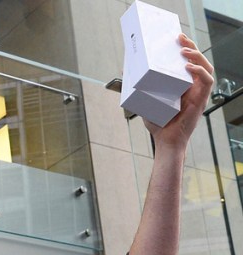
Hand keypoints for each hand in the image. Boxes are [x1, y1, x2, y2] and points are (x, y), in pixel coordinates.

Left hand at [144, 34, 213, 148]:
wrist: (164, 141)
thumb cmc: (157, 122)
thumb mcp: (145, 100)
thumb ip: (138, 87)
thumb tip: (124, 71)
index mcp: (182, 84)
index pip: (188, 61)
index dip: (185, 48)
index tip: (176, 37)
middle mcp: (193, 86)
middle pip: (198, 60)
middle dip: (191, 46)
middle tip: (180, 37)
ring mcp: (198, 92)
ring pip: (206, 67)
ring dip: (197, 56)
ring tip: (184, 50)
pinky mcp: (200, 100)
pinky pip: (207, 81)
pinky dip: (199, 72)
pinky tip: (188, 67)